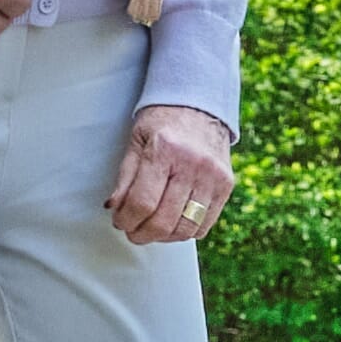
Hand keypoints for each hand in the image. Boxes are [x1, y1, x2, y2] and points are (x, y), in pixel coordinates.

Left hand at [107, 102, 236, 245]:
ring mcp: (213, 176)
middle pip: (163, 220)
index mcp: (165, 150)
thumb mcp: (136, 141)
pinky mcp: (226, 185)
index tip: (119, 222)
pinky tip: (172, 224)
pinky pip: (205, 224)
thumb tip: (114, 209)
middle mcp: (193, 164)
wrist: (199, 104)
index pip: (142, 202)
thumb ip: (125, 177)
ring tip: (150, 230)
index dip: (126, 220)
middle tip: (131, 231)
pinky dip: (185, 232)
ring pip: (185, 227)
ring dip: (163, 237)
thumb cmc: (163, 121)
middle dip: (141, 233)